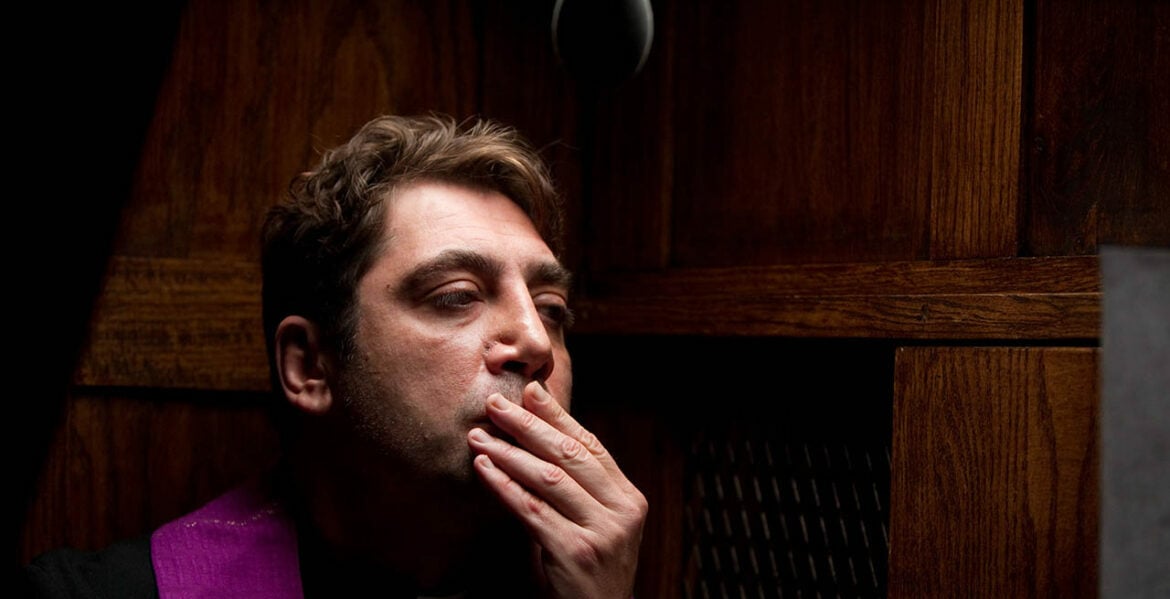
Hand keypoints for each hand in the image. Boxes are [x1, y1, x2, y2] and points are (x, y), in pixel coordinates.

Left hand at [467, 381, 646, 597]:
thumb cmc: (588, 571)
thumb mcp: (594, 524)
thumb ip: (577, 488)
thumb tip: (537, 436)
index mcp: (629, 498)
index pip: (590, 445)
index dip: (558, 416)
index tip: (529, 391)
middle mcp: (622, 511)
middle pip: (569, 455)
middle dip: (528, 426)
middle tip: (496, 405)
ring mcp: (602, 533)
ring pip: (549, 479)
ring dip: (509, 453)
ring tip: (480, 436)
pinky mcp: (575, 553)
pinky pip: (532, 510)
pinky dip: (504, 486)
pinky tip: (484, 470)